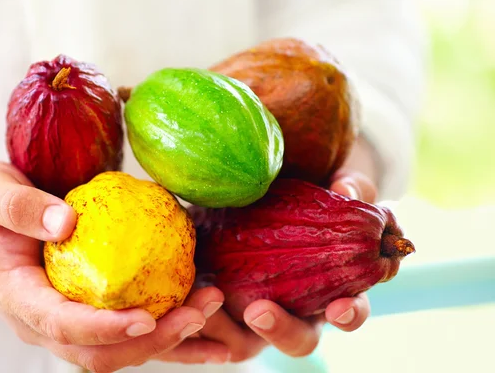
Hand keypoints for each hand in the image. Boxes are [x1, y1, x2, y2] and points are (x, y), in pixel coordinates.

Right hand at [0, 161, 227, 371]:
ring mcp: (64, 322)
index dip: (105, 329)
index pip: (63, 325)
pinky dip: (164, 329)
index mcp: (18, 299)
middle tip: (201, 311)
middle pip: (99, 353)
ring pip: (118, 350)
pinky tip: (201, 313)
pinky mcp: (83, 310)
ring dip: (168, 340)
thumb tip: (68, 222)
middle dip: (153, 342)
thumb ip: (22, 208)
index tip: (147, 319)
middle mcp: (43, 322)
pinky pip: (125, 329)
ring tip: (212, 307)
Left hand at [155, 138, 378, 363]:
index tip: (338, 308)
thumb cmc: (306, 198)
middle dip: (279, 331)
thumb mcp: (333, 186)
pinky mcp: (215, 308)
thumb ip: (349, 186)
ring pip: (243, 343)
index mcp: (330, 290)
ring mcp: (254, 315)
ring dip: (224, 327)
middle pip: (296, 341)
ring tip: (206, 296)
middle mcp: (294, 313)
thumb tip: (344, 188)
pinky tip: (180, 292)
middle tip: (258, 311)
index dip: (349, 314)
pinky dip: (191, 314)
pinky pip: (202, 327)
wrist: (253, 201)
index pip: (348, 312)